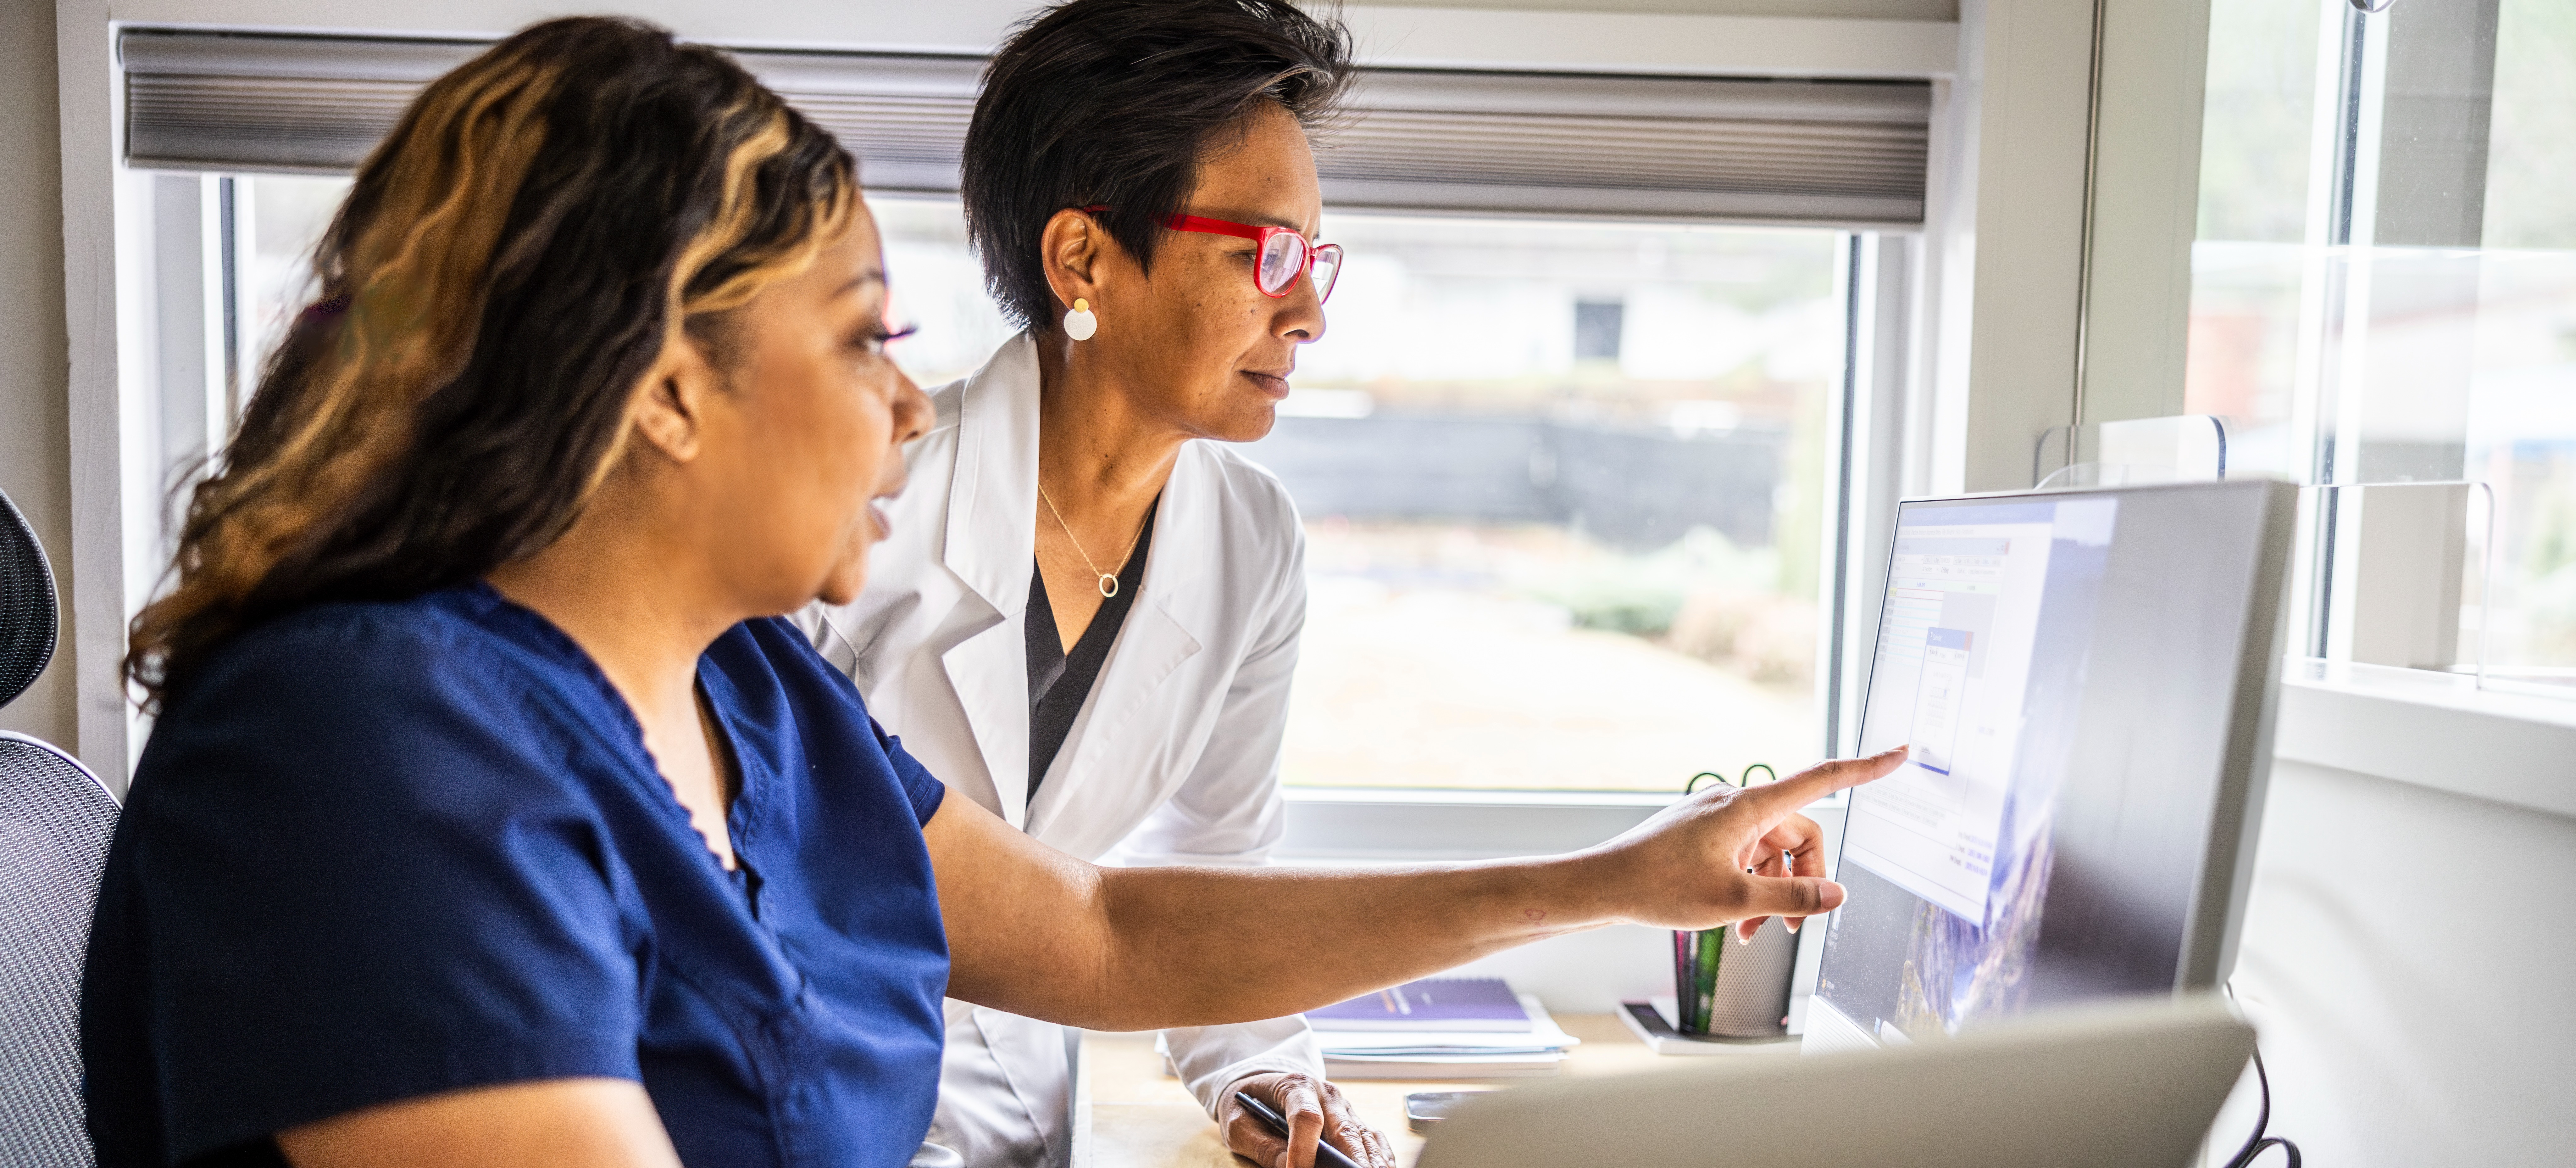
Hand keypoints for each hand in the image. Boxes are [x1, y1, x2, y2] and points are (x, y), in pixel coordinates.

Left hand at [1219, 1071, 1394, 1167]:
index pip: (1305, 1118)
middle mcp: (1324, 1093)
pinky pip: (1371, 1138)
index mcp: (1294, 1086)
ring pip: (1363, 1135)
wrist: (1259, 1086)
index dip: (1304, 1150)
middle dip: (1351, 1160)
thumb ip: (1263, 1146)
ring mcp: (1341, 1106)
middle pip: (1344, 1129)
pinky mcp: (1351, 1119)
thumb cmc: (1247, 1106)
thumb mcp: (1239, 1125)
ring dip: (1371, 1161)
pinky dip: (1379, 1156)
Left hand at [1588, 746, 1907, 940]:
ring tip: (1754, 932)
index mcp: (1750, 806)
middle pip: (1801, 835)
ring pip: (1774, 853)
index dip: (1866, 768)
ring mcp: (1721, 819)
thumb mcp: (1736, 900)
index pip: (1823, 779)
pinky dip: (1751, 888)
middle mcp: (1738, 804)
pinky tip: (1738, 924)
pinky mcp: (1707, 834)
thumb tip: (1838, 893)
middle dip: (1804, 880)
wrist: (1603, 885)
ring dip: (1774, 892)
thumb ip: (1793, 897)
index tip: (1899, 753)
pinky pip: (1748, 857)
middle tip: (1789, 926)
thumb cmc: (1659, 887)